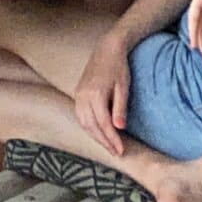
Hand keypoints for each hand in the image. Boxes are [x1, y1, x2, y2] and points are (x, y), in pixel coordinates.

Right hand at [71, 37, 131, 157]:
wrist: (107, 48)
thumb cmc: (119, 67)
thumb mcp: (123, 87)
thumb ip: (120, 108)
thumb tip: (119, 129)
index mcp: (95, 94)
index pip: (104, 124)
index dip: (112, 139)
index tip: (121, 151)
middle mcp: (83, 96)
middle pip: (92, 126)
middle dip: (104, 141)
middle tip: (116, 152)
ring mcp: (78, 94)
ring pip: (84, 123)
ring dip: (95, 136)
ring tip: (109, 145)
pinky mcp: (77, 93)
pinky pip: (81, 116)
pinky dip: (89, 127)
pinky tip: (98, 132)